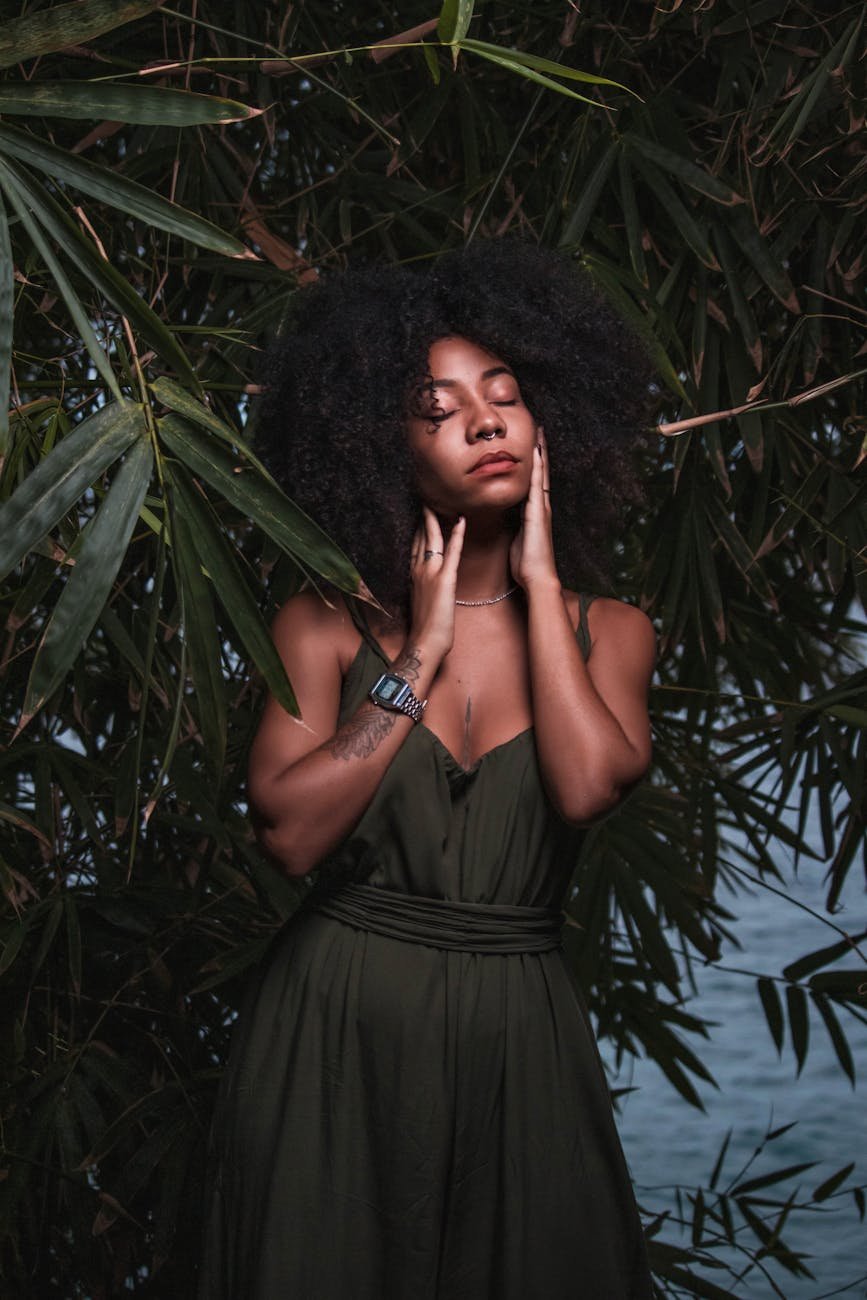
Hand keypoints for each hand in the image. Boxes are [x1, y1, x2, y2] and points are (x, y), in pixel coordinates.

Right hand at [408, 507, 465, 659]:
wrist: (424, 643)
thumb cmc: (425, 628)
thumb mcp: (422, 601)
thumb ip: (424, 585)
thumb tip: (428, 579)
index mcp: (414, 574)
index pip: (416, 542)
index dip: (420, 525)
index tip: (423, 510)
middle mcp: (419, 569)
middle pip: (422, 535)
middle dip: (425, 515)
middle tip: (428, 496)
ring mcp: (431, 574)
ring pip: (433, 538)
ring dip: (437, 518)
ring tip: (439, 500)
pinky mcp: (445, 581)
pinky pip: (453, 553)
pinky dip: (457, 535)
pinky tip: (461, 520)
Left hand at [509, 428, 559, 591]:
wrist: (537, 577)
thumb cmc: (527, 564)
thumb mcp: (518, 539)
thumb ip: (516, 527)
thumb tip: (508, 520)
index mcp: (535, 513)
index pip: (535, 482)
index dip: (535, 464)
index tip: (533, 446)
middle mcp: (541, 507)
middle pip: (541, 473)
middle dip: (541, 452)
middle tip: (540, 431)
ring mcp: (541, 509)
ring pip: (541, 475)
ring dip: (541, 454)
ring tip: (540, 434)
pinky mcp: (537, 513)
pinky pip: (537, 486)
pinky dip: (538, 469)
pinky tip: (537, 454)